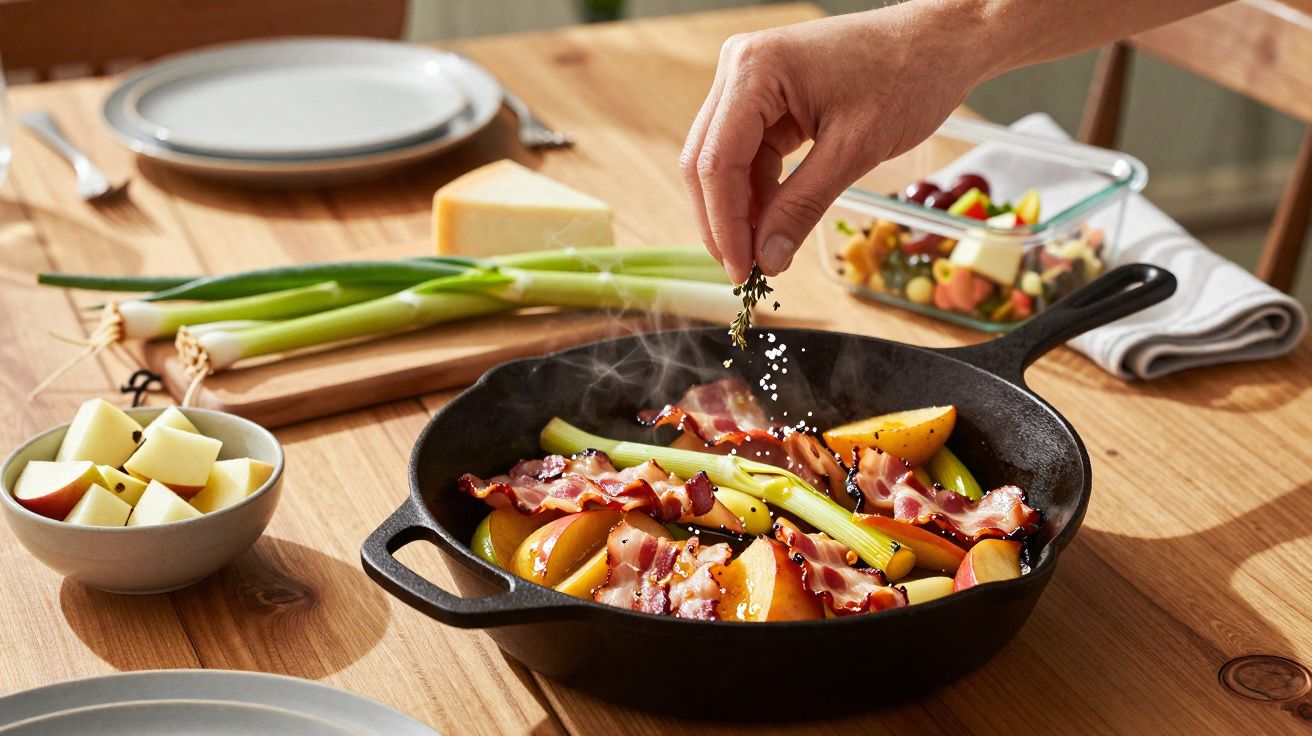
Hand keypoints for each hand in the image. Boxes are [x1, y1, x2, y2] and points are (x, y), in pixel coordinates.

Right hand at [681, 5, 991, 283]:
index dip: (724, 224)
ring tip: (764, 253)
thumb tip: (769, 259)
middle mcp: (739, 68)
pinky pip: (748, 153)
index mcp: (754, 70)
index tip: (742, 271)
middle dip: (725, 221)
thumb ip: (803, 206)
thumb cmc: (908, 74)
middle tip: (745, 272)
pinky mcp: (766, 96)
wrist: (940, 40)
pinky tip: (774, 223)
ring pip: (723, 161)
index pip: (716, 162)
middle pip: (707, 161)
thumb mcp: (856, 149)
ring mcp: (750, 81)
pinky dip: (760, 191)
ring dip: (741, 210)